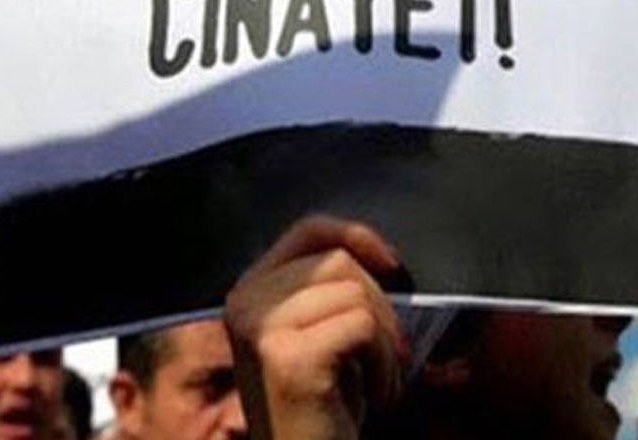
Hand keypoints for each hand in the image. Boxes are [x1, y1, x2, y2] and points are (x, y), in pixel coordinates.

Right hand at [225, 217, 409, 439]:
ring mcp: (262, 329)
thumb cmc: (322, 408)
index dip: (356, 236)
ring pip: (355, 293)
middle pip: (339, 261)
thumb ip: (329, 291)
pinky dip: (383, 364)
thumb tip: (382, 257)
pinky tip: (371, 398)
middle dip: (381, 308)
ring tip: (374, 382)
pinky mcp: (289, 358)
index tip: (392, 265)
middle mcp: (245, 304)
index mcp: (248, 292)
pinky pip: (363, 327)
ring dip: (384, 343)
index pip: (308, 230)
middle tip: (386, 360)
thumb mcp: (320, 334)